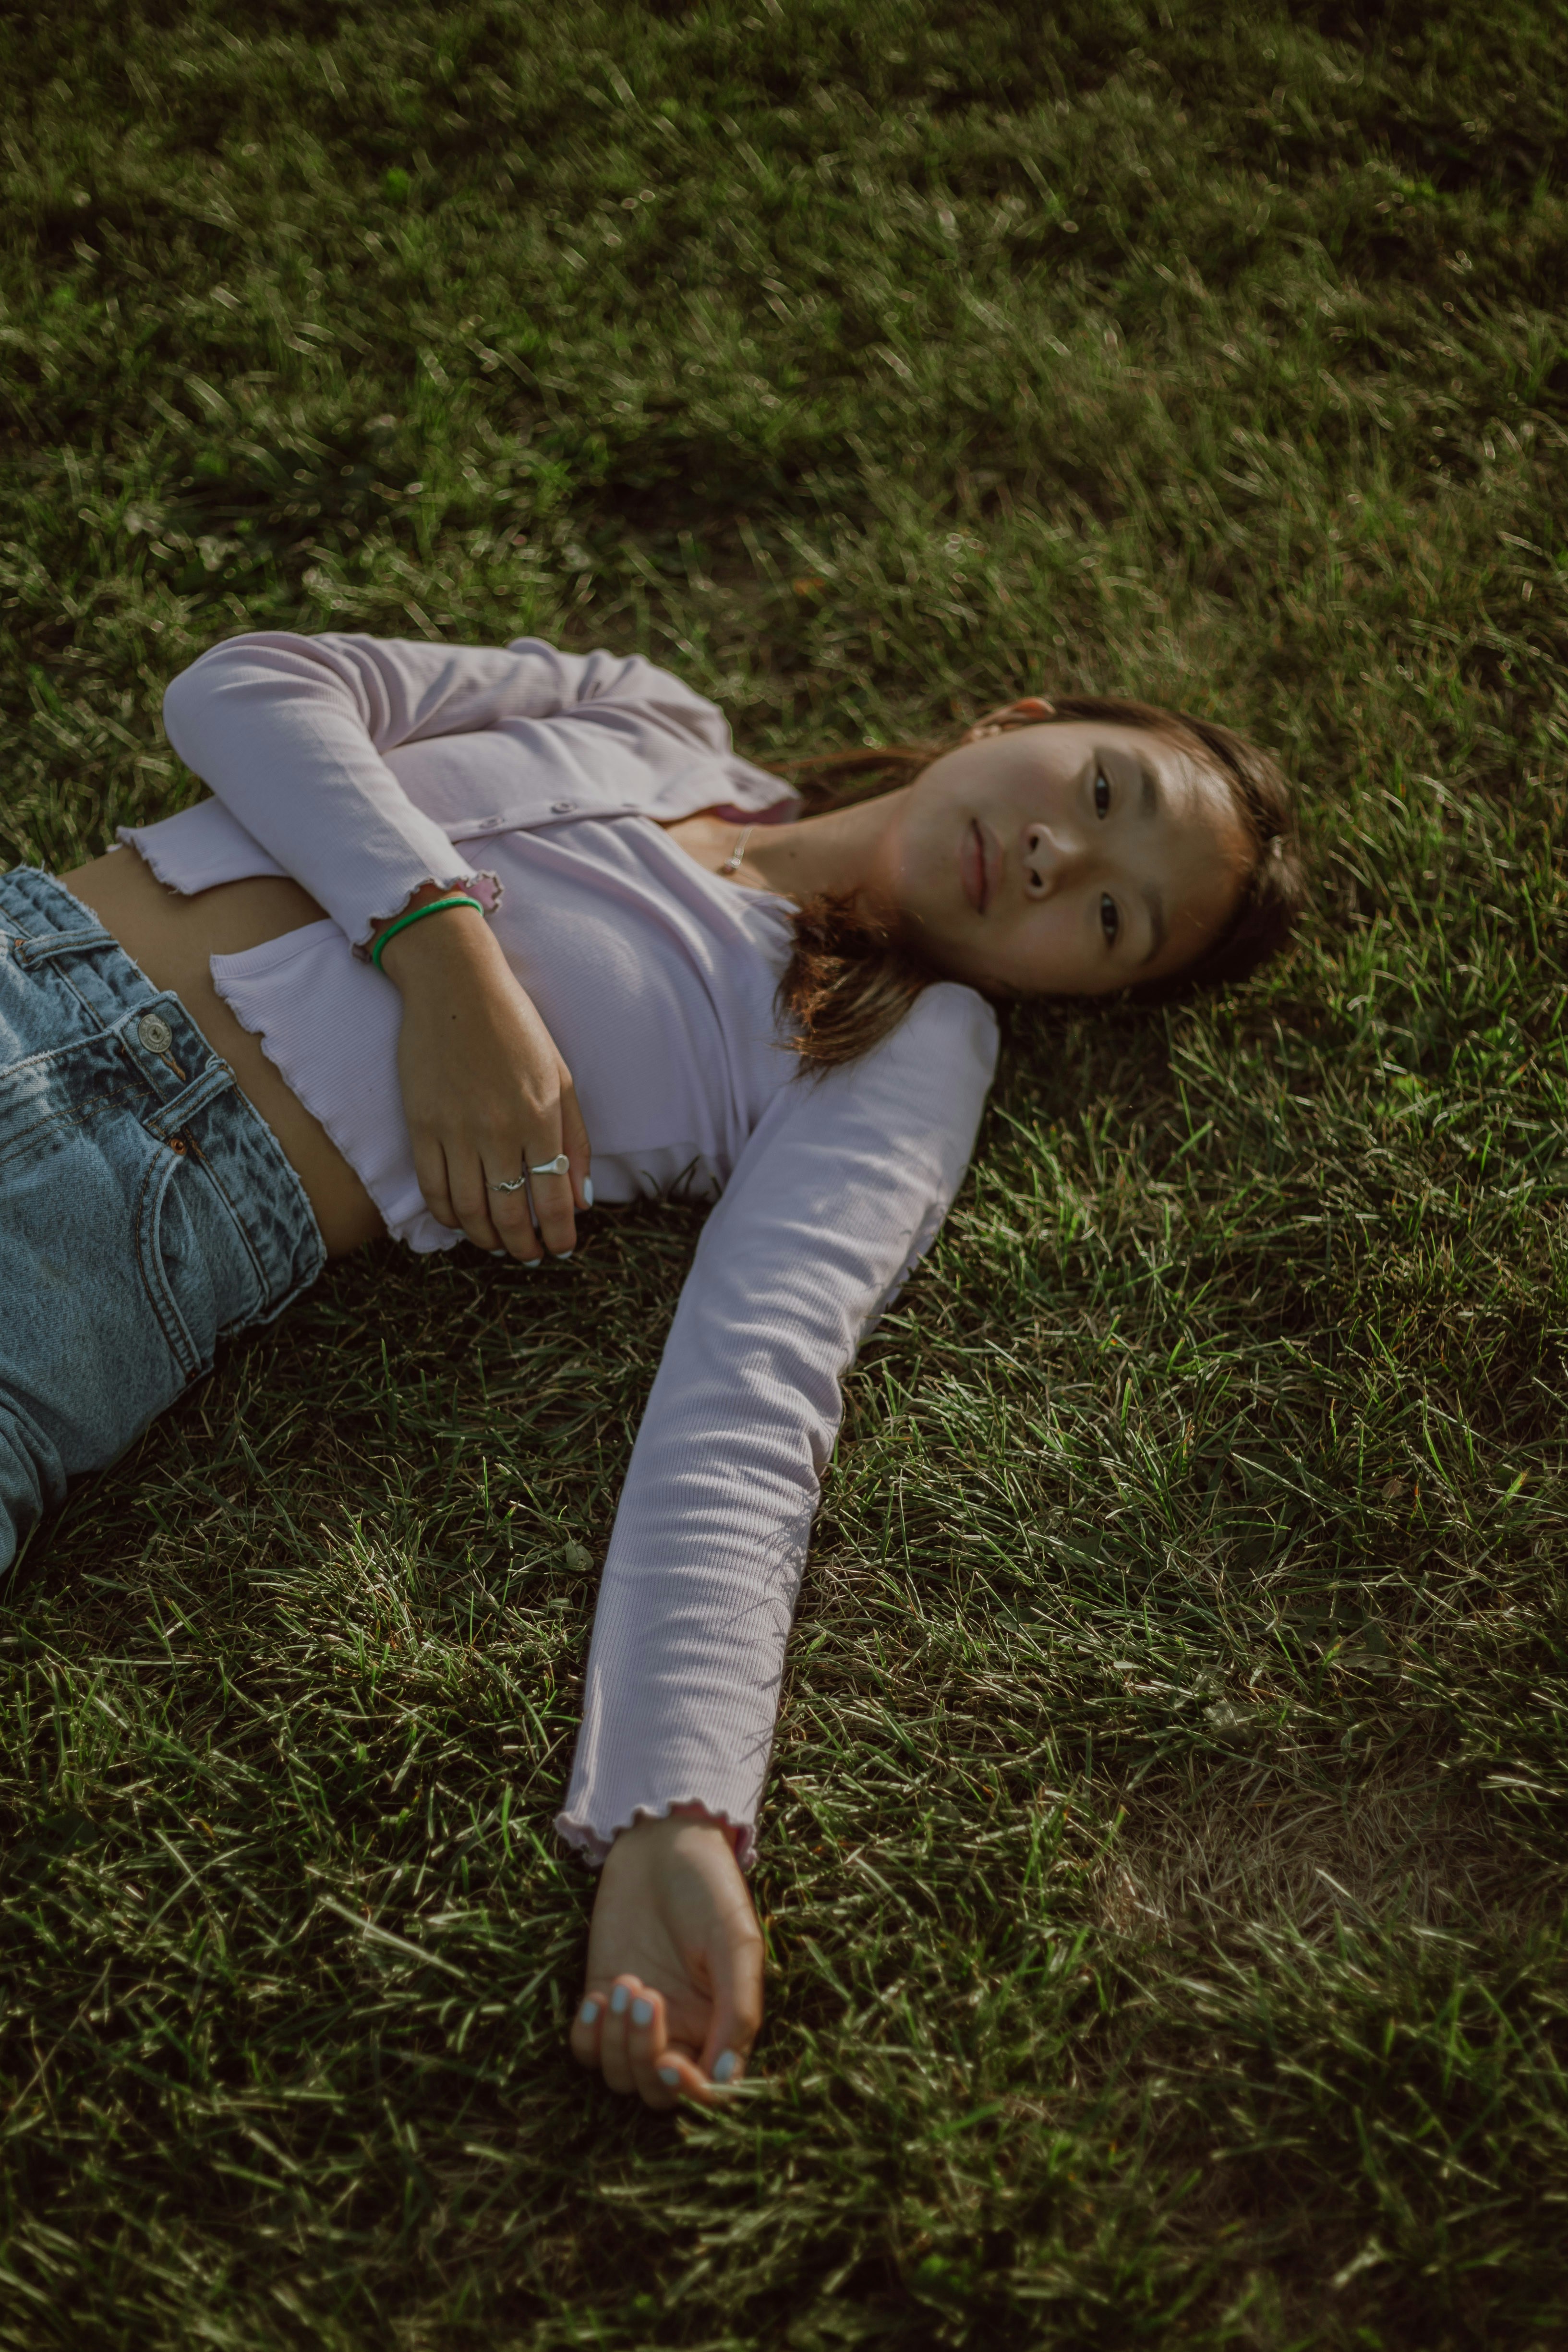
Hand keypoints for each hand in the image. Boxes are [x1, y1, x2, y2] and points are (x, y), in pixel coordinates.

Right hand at [376, 890, 589, 1260]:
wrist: (455, 985)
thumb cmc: (516, 1029)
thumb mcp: (562, 1079)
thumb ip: (576, 1141)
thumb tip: (581, 1201)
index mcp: (541, 1119)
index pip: (552, 1201)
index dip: (557, 1236)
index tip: (559, 1249)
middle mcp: (499, 1131)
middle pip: (509, 1216)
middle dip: (522, 1247)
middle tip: (528, 1255)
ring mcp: (455, 1130)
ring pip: (468, 1211)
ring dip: (485, 1238)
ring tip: (496, 1242)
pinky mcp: (420, 1124)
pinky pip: (432, 1189)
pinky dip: (447, 1215)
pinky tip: (460, 1219)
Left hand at [570, 1811, 764, 2108]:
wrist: (663, 1840)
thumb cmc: (710, 1887)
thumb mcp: (736, 1945)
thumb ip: (737, 2012)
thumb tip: (727, 2081)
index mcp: (720, 2023)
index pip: (707, 2090)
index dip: (690, 2093)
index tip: (674, 2065)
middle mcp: (679, 2029)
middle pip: (656, 2091)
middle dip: (645, 2057)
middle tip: (645, 1994)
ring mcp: (637, 2018)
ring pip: (620, 2075)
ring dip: (617, 2042)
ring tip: (628, 1983)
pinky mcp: (601, 1996)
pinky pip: (586, 2049)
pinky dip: (588, 2035)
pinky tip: (598, 1996)